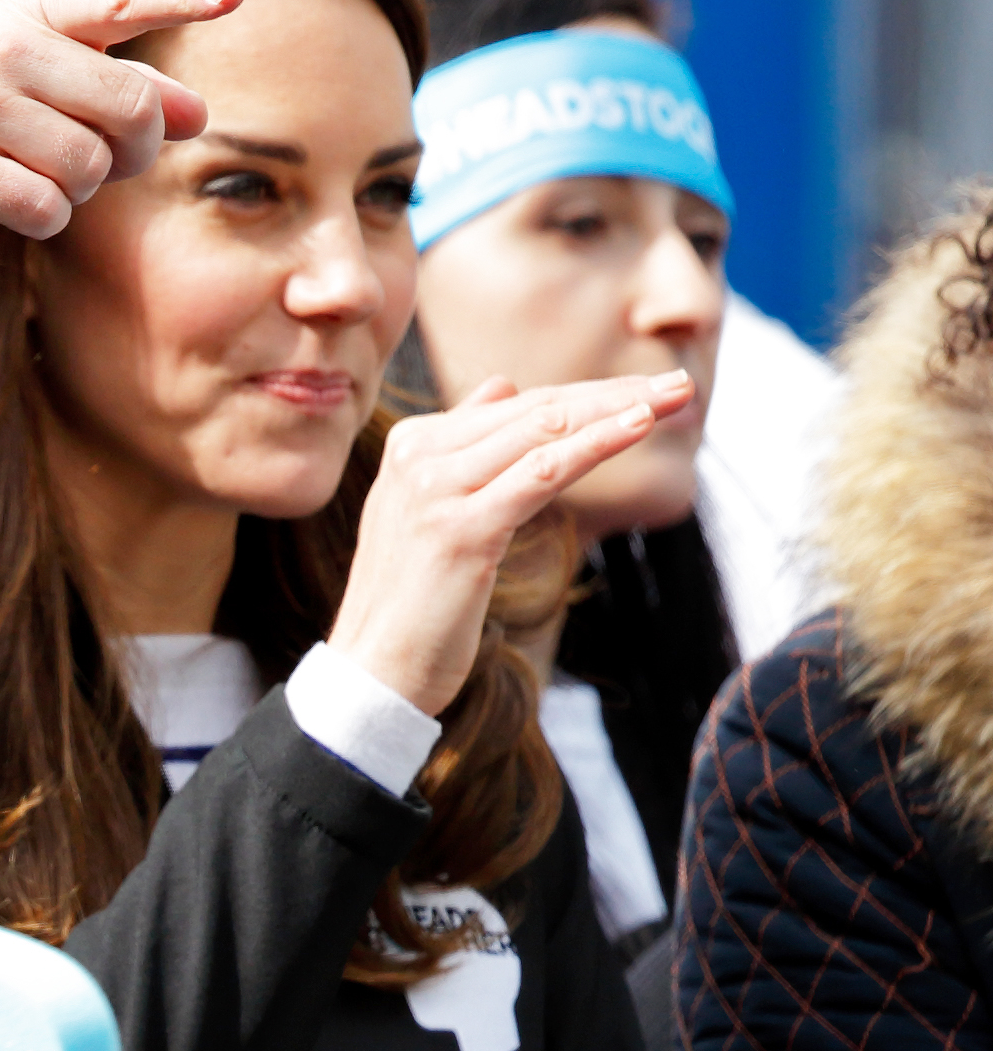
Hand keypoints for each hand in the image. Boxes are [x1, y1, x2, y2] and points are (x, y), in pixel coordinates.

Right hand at [0, 0, 243, 239]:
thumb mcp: (28, 68)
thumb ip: (114, 82)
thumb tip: (197, 116)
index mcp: (27, 8)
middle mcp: (1, 46)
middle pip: (130, 109)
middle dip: (135, 149)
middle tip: (112, 161)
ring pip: (90, 168)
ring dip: (80, 189)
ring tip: (40, 174)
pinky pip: (46, 208)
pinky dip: (45, 217)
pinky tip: (14, 202)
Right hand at [326, 371, 694, 718]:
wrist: (373, 668)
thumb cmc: (410, 599)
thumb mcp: (427, 508)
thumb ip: (461, 444)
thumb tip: (501, 384)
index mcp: (411, 445)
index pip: (516, 406)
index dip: (586, 394)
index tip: (643, 390)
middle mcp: (418, 456)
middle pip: (535, 410)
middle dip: (613, 392)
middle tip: (677, 382)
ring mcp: (436, 489)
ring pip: (543, 431)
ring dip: (618, 408)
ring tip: (676, 396)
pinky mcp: (462, 528)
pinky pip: (543, 473)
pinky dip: (596, 445)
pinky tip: (638, 427)